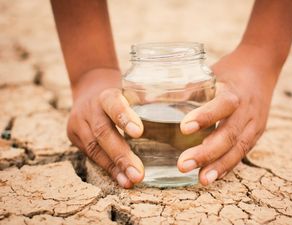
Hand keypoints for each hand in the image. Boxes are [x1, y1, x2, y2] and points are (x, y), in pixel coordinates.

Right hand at [67, 68, 143, 187]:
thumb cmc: (120, 94)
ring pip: (94, 148)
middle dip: (121, 155)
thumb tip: (181, 118)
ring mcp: (79, 123)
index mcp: (106, 94)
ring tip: (130, 181)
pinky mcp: (74, 136)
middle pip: (103, 132)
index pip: (113, 104)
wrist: (89, 89)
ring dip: (114, 168)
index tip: (139, 132)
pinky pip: (91, 155)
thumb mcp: (131, 91)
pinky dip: (108, 168)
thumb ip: (149, 102)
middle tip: (138, 173)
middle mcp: (90, 108)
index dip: (124, 117)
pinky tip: (121, 179)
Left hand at [177, 45, 279, 184]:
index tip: (183, 128)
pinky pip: (242, 152)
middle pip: (229, 135)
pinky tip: (213, 176)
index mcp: (234, 91)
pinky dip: (228, 165)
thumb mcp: (210, 73)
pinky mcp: (256, 133)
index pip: (222, 105)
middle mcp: (247, 110)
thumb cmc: (229, 71)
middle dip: (206, 152)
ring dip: (218, 166)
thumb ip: (189, 88)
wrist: (261, 68)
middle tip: (183, 164)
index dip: (205, 117)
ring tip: (201, 179)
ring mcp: (255, 124)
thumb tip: (153, 99)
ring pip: (238, 149)